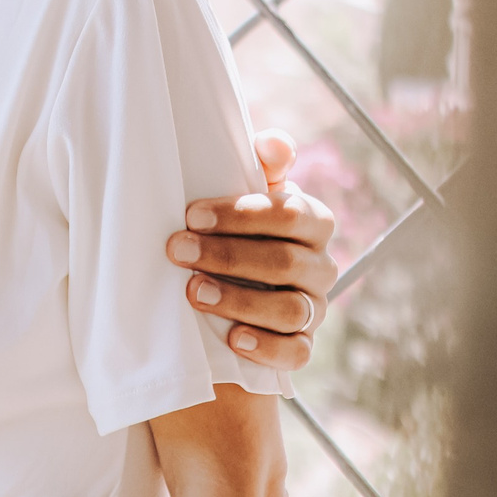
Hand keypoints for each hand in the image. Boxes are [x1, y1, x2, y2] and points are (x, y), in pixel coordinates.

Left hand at [170, 131, 337, 370]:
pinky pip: (296, 353)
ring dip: (239, 301)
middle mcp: (320, 266)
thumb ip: (259, 168)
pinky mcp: (302, 347)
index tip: (191, 214)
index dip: (243, 213)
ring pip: (291, 309)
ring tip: (193, 292)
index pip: (292, 212)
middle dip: (227, 255)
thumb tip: (274, 143)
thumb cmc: (235, 231)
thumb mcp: (243, 198)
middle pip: (287, 261)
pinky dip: (266, 347)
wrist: (229, 291)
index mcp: (312, 222)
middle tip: (176, 250)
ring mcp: (315, 309)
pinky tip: (234, 339)